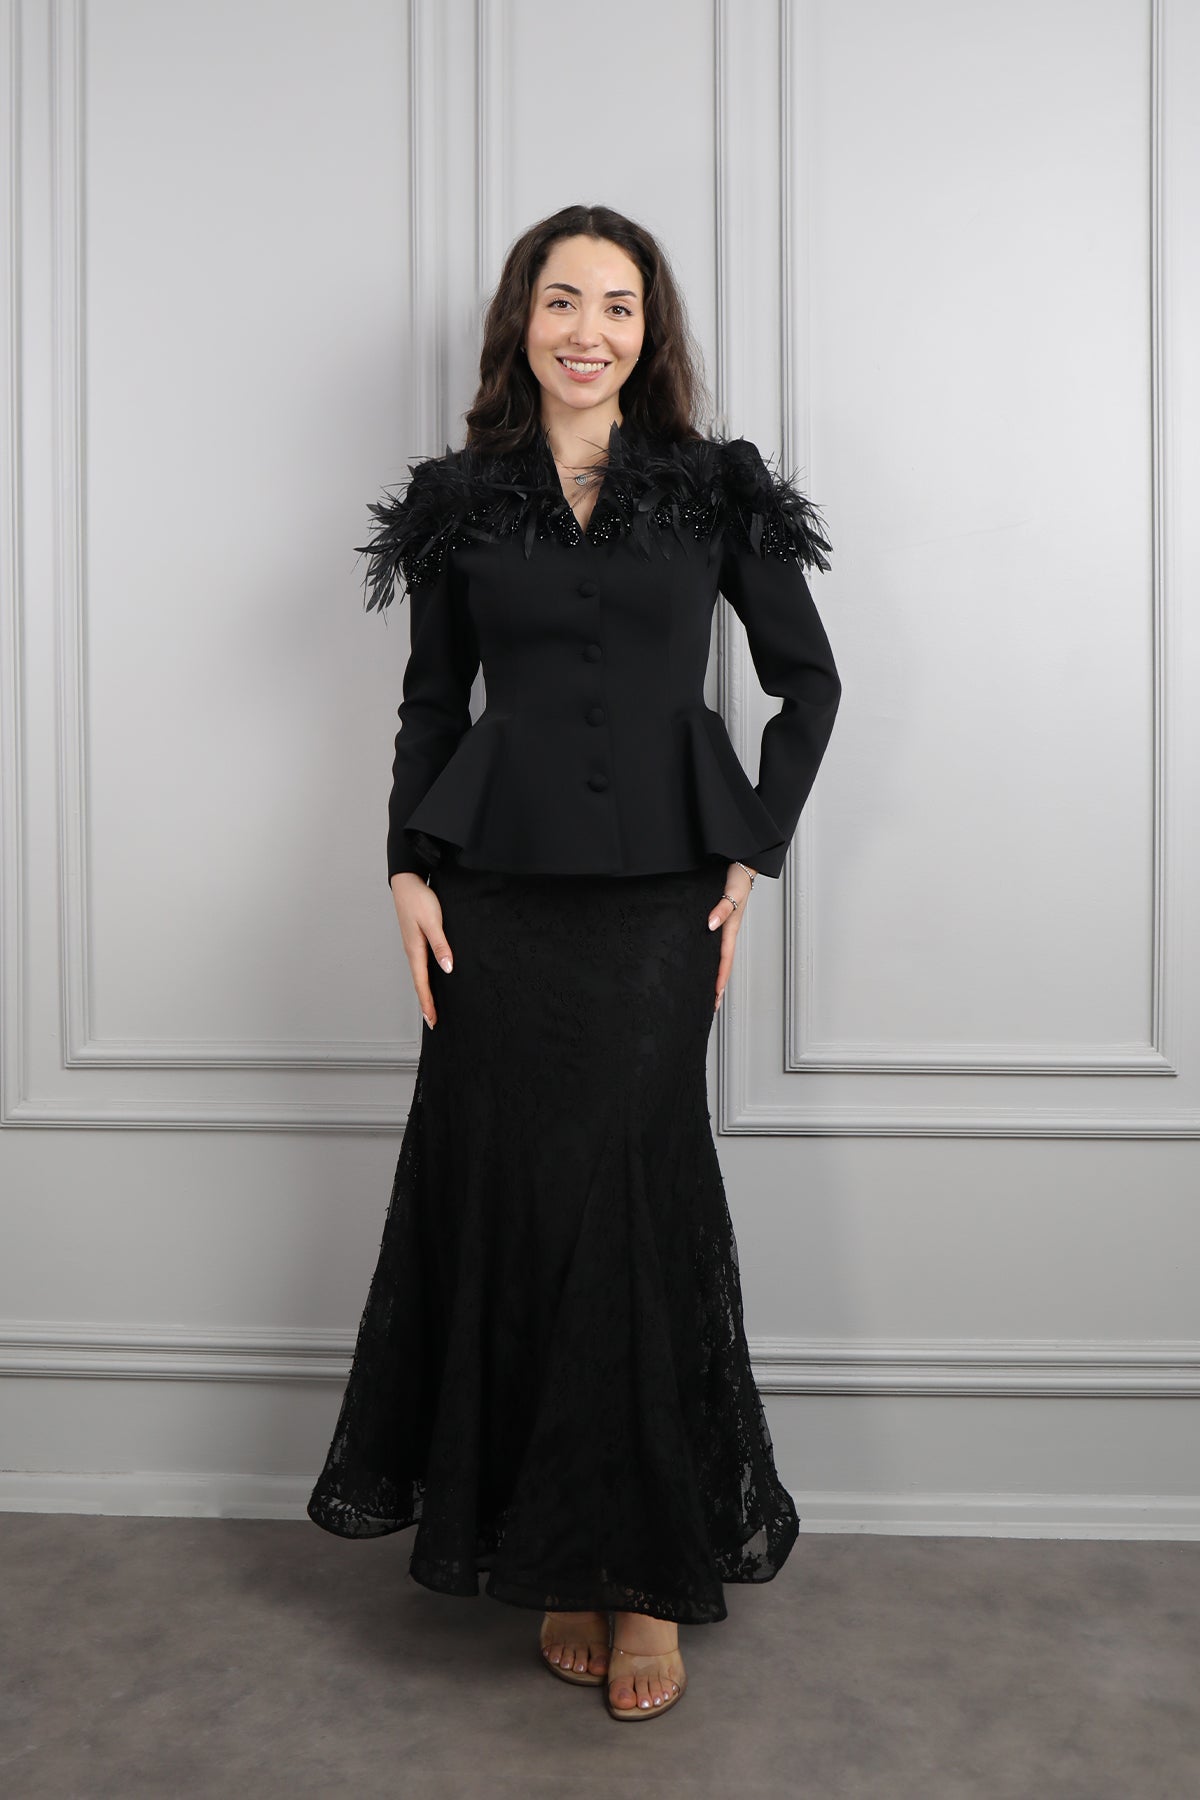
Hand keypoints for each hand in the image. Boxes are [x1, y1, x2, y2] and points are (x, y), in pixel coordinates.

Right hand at [391, 871, 453, 1028]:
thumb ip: (440, 945)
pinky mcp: (416, 940)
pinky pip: (421, 965)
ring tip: (431, 1007)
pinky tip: (432, 979)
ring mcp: (413, 946)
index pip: (422, 983)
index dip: (427, 1003)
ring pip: (419, 975)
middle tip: (433, 1021)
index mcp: (415, 950)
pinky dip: (425, 978)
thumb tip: (447, 968)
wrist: (407, 882)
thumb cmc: (420, 900)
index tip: (432, 1020)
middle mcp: (412, 951)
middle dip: (426, 1003)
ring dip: (425, 992)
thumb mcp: (433, 921)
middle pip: (419, 983)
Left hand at [706, 862, 755, 1011]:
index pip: (725, 960)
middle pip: (722, 963)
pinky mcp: (718, 918)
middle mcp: (726, 929)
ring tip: (706, 990)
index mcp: (731, 927)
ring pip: (718, 955)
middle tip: (711, 1004)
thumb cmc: (739, 875)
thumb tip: (711, 925)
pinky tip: (700, 960)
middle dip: (718, 984)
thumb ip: (722, 908)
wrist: (741, 861)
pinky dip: (710, 957)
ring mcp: (723, 925)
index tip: (715, 997)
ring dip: (714, 973)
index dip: (719, 979)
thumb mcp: (732, 891)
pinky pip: (713, 944)